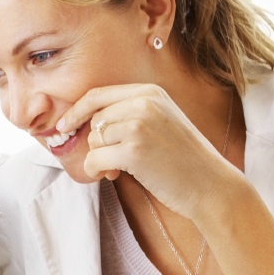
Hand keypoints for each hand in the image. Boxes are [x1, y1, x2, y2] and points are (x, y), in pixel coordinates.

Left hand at [60, 83, 240, 221]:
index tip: (64, 125)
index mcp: (149, 92)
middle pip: (94, 120)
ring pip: (93, 140)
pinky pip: (94, 160)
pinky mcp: (133, 151)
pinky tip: (114, 175)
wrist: (209, 183)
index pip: (98, 95)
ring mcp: (138, 125)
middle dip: (95, 143)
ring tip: (119, 169)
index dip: (76, 110)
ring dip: (99, 158)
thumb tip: (89, 123)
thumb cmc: (183, 158)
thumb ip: (130, 114)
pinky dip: (96, 171)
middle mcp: (144, 103)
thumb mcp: (161, 120)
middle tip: (111, 161)